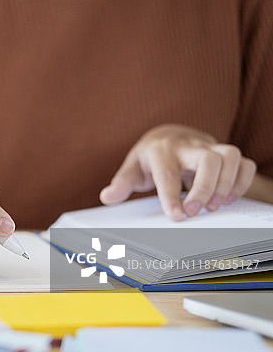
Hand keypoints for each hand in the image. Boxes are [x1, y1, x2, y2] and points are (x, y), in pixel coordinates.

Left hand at [100, 124, 256, 220]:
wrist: (168, 135)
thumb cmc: (150, 156)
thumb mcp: (132, 167)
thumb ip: (121, 183)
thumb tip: (107, 197)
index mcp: (161, 150)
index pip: (168, 172)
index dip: (172, 196)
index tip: (177, 216)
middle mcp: (187, 146)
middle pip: (208, 159)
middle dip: (206, 188)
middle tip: (197, 212)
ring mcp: (209, 147)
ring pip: (230, 155)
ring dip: (227, 183)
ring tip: (216, 206)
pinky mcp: (224, 152)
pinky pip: (244, 162)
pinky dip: (243, 181)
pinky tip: (229, 199)